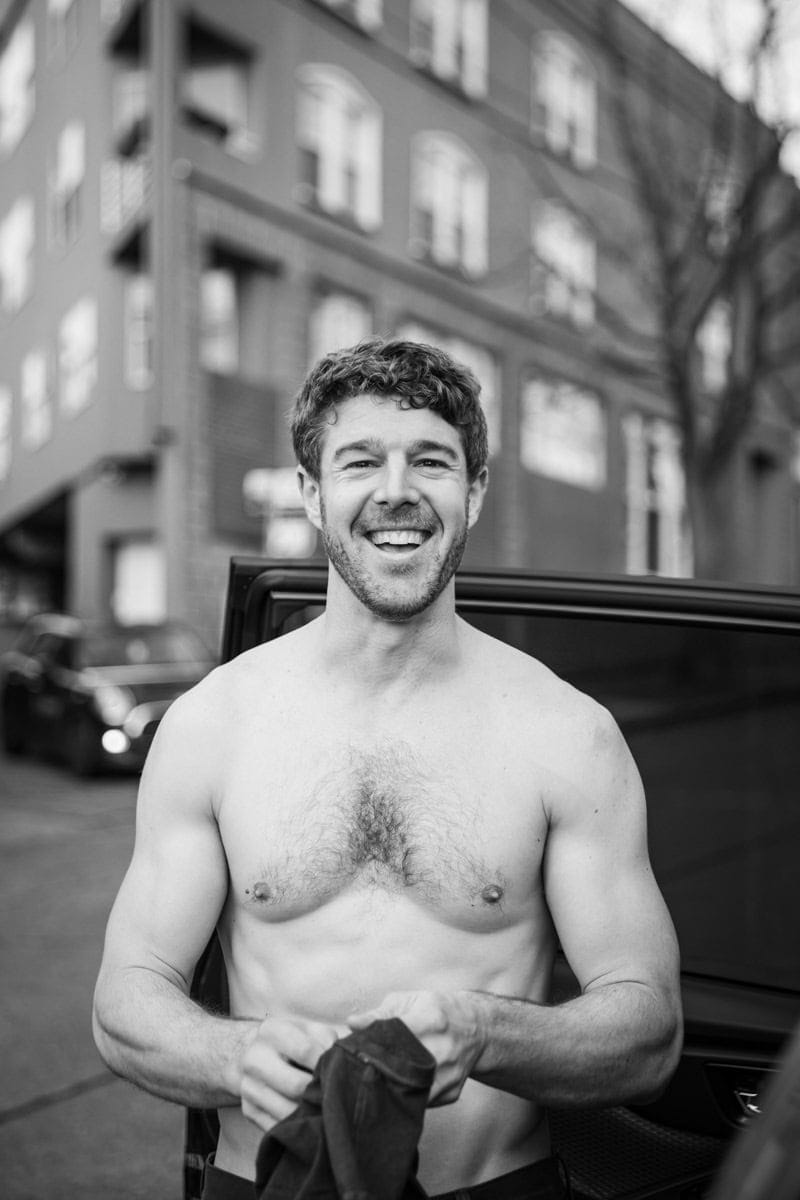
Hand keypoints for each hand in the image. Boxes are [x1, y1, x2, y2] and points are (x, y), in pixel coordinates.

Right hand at [240, 1015, 347, 1130]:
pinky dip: (296, 1126)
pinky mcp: (247, 1110)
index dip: (327, 1064)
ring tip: (326, 1110)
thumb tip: (343, 1063)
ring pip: (286, 1111)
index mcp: (271, 1031)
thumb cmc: (292, 1040)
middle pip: (296, 1086)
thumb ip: (327, 1040)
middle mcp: (254, 1058)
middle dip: (319, 1093)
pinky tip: (308, 1120)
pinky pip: (277, 1127)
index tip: (341, 1071)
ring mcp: (247, 1087)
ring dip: (309, 1113)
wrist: (254, 1053)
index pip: (305, 1051)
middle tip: (336, 1096)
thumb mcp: (308, 1029)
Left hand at [347, 991, 485, 1105]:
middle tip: (359, 1070)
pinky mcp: (450, 1094)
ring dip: (390, 1088)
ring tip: (376, 1080)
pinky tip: (399, 1086)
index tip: (354, 1051)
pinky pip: (421, 1102)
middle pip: (400, 1069)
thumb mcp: (411, 1001)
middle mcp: (443, 1050)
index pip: (396, 1037)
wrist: (476, 1030)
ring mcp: (449, 1076)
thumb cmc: (438, 1011)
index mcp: (432, 1020)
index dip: (372, 1047)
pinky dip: (406, 1096)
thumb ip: (380, 1013)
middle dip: (377, 1071)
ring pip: (409, 1092)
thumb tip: (352, 1023)